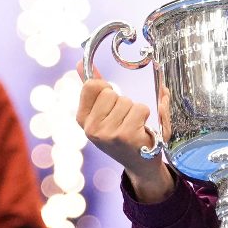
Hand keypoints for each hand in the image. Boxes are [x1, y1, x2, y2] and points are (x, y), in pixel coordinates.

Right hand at [75, 61, 172, 201]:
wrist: (141, 164)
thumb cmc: (123, 134)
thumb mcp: (104, 113)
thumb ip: (95, 89)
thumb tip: (81, 63)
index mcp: (82, 119)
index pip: (92, 85)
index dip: (106, 89)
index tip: (111, 104)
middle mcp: (91, 128)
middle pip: (111, 93)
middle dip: (122, 102)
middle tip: (124, 120)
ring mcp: (107, 133)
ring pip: (127, 101)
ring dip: (135, 110)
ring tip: (133, 126)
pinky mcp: (125, 135)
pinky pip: (140, 108)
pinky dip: (145, 116)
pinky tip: (141, 130)